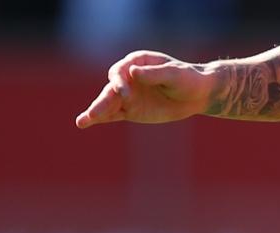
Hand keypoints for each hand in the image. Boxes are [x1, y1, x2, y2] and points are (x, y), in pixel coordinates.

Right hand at [75, 51, 214, 128]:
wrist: (198, 94)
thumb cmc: (187, 79)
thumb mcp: (174, 75)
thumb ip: (154, 74)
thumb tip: (133, 72)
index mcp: (137, 63)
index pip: (120, 71)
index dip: (119, 81)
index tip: (124, 92)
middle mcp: (128, 78)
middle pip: (111, 89)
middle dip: (102, 101)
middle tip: (94, 113)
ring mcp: (128, 95)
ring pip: (109, 103)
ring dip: (95, 112)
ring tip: (81, 122)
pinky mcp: (131, 110)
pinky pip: (114, 114)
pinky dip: (102, 119)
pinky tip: (88, 123)